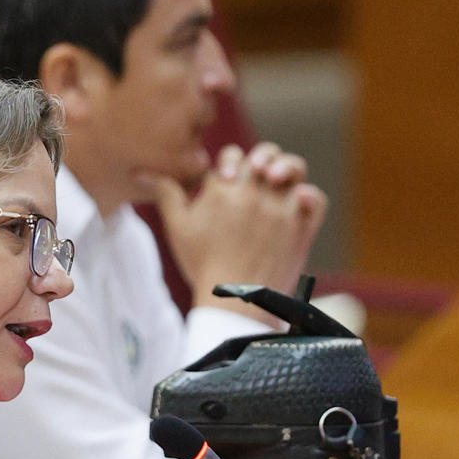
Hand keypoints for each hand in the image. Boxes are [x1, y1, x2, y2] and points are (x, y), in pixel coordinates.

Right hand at [152, 143, 328, 309]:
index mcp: (223, 189)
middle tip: (255, 176)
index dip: (227, 167)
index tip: (224, 182)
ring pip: (293, 168)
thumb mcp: (179, 228)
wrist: (235, 303)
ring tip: (277, 180)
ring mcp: (281, 208)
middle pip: (263, 156)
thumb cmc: (204, 265)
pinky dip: (309, 196)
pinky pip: (315, 198)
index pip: (230, 158)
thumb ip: (166, 194)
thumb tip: (143, 172)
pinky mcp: (301, 227)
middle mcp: (255, 193)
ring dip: (286, 168)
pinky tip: (296, 201)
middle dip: (259, 160)